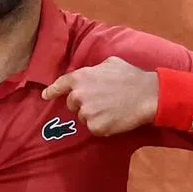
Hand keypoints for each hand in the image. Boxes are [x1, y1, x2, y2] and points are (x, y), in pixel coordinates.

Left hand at [41, 56, 156, 135]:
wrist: (147, 95)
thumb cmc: (131, 77)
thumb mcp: (110, 63)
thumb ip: (94, 69)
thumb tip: (90, 73)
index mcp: (80, 77)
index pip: (60, 85)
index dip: (52, 91)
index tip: (45, 96)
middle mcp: (79, 95)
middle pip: (72, 104)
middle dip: (83, 103)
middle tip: (102, 100)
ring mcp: (86, 112)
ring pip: (83, 117)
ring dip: (93, 115)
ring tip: (111, 108)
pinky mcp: (95, 127)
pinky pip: (93, 128)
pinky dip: (102, 125)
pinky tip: (114, 117)